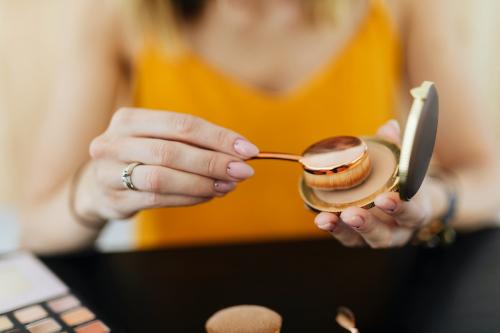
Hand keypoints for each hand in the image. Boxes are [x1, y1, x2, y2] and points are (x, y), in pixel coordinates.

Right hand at [79, 108, 258, 220]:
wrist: (98, 185)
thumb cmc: (139, 157)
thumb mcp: (158, 139)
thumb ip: (193, 142)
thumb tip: (241, 151)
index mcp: (129, 119)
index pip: (182, 124)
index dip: (218, 137)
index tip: (248, 149)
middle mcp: (114, 142)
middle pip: (172, 150)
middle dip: (213, 161)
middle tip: (243, 171)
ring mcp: (109, 172)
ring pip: (163, 177)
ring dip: (202, 183)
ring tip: (228, 185)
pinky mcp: (115, 199)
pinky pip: (159, 199)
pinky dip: (189, 197)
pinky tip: (209, 195)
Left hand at [313, 120, 433, 247]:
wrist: (412, 208)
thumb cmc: (409, 183)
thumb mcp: (410, 167)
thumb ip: (400, 148)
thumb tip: (388, 126)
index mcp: (416, 214)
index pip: (411, 214)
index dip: (398, 207)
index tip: (384, 199)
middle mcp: (396, 232)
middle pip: (382, 235)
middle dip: (365, 224)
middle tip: (350, 214)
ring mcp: (374, 237)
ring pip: (358, 239)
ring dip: (340, 229)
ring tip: (324, 219)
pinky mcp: (356, 237)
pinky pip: (341, 233)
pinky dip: (328, 224)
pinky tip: (313, 211)